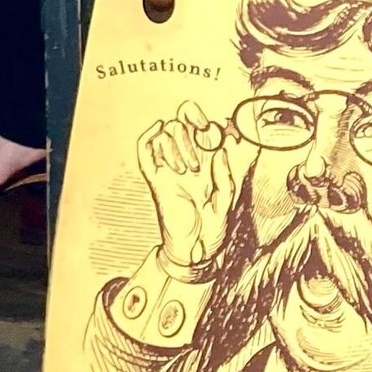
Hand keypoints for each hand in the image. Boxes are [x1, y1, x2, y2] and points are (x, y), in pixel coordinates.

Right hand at [135, 108, 237, 275]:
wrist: (195, 250)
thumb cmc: (213, 229)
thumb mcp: (227, 202)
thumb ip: (225, 176)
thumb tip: (220, 149)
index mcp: (207, 163)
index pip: (201, 129)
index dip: (205, 120)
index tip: (213, 128)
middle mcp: (187, 161)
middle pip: (181, 124)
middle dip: (190, 127)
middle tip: (202, 141)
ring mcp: (170, 169)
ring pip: (165, 134)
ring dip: (176, 142)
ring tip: (188, 169)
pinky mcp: (156, 179)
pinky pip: (145, 152)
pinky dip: (148, 135)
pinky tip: (158, 128)